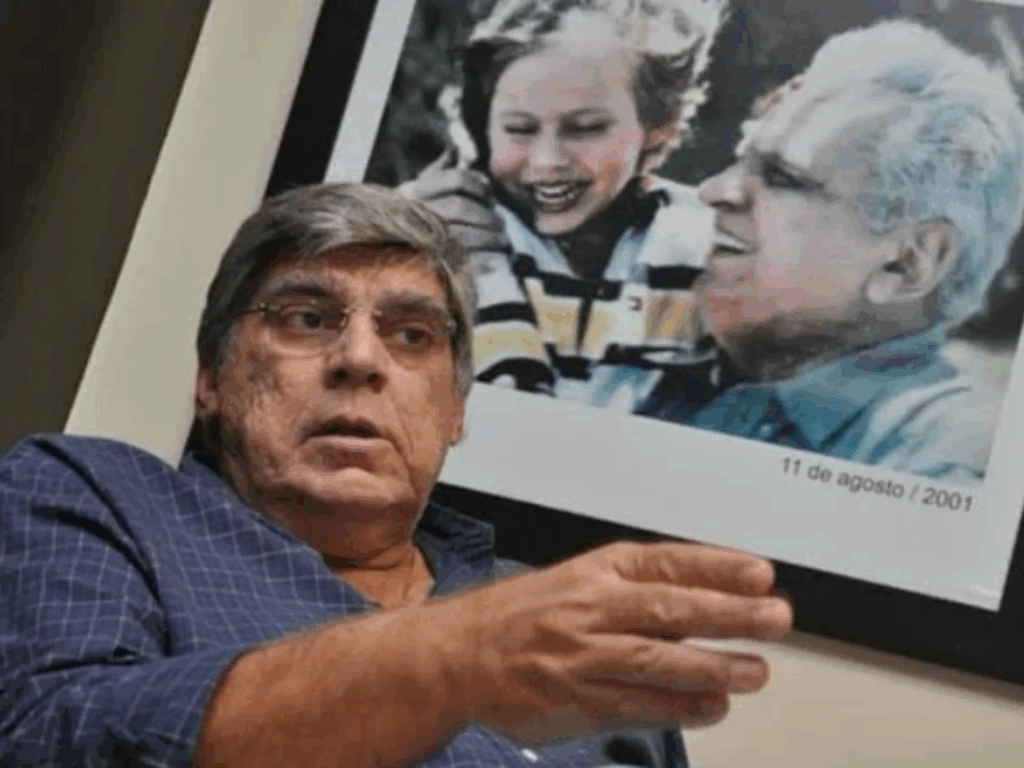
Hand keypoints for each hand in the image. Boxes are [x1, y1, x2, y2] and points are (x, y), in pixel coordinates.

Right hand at [399, 148, 509, 254]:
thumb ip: (440, 168)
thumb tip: (453, 150)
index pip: (457, 179)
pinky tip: (495, 257)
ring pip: (462, 234)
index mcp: (418, 190)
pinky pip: (462, 258)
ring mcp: (424, 237)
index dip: (479, 185)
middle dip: (486, 215)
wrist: (397, 246)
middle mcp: (418, 211)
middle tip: (502, 223)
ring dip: (488, 237)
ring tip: (504, 241)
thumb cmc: (419, 211)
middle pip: (460, 207)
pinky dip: (482, 258)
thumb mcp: (425, 186)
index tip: (490, 195)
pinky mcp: (433, 260)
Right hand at [432, 541, 791, 742]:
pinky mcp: (575, 698)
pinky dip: (678, 707)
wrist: (457, 654)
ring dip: (713, 665)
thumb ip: (636, 589)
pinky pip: (634, 703)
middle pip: (670, 607)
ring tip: (757, 670)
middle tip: (776, 617)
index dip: (717, 566)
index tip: (760, 572)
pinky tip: (712, 707)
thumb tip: (710, 596)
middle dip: (729, 613)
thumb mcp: (577, 581)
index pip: (666, 561)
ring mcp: (582, 655)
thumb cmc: (523, 616)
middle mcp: (591, 608)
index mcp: (595, 571)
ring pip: (657, 658)